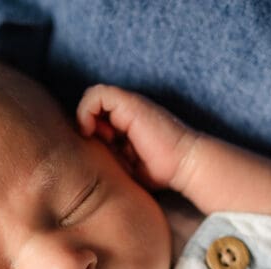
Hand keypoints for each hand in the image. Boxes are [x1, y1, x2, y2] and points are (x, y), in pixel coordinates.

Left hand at [76, 84, 198, 190]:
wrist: (184, 164)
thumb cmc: (163, 171)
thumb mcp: (129, 167)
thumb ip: (113, 157)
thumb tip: (90, 161)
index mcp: (129, 123)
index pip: (98, 117)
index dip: (92, 131)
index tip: (100, 150)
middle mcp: (129, 111)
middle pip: (94, 107)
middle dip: (88, 124)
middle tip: (98, 143)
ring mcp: (130, 104)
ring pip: (93, 97)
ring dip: (86, 116)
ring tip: (93, 135)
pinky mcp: (129, 103)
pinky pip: (97, 95)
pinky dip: (87, 111)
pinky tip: (92, 130)